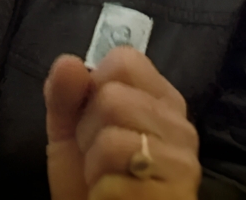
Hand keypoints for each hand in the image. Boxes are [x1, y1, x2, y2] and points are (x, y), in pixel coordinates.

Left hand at [45, 47, 200, 199]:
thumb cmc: (89, 180)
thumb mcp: (70, 133)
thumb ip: (65, 94)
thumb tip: (67, 61)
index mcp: (160, 99)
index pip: (125, 60)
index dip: (95, 86)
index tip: (95, 115)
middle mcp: (179, 125)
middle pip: (112, 98)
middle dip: (89, 131)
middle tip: (99, 157)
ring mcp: (180, 163)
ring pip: (111, 140)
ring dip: (94, 166)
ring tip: (105, 178)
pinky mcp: (172, 196)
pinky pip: (113, 181)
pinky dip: (102, 194)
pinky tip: (113, 199)